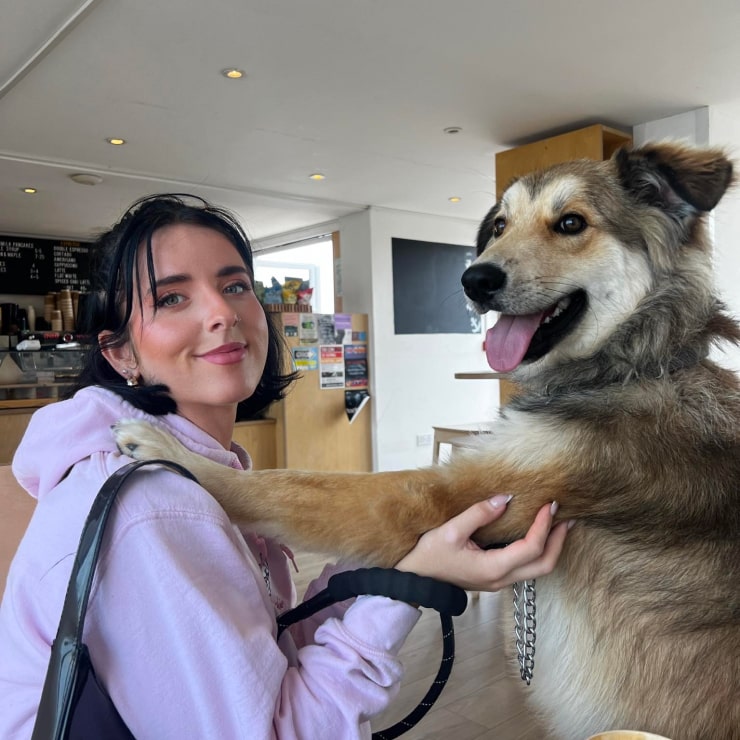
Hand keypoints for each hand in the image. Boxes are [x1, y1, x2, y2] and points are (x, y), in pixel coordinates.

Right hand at [394, 496, 571, 591]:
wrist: (413, 581)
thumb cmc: (428, 556)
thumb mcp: (450, 531)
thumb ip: (479, 514)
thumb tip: (505, 499)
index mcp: (493, 568)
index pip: (532, 547)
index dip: (544, 526)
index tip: (549, 505)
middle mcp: (501, 578)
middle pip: (544, 564)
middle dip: (559, 541)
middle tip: (566, 518)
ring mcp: (498, 581)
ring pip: (537, 568)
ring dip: (551, 546)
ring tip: (557, 524)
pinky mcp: (494, 576)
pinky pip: (525, 566)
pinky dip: (537, 550)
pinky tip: (535, 534)